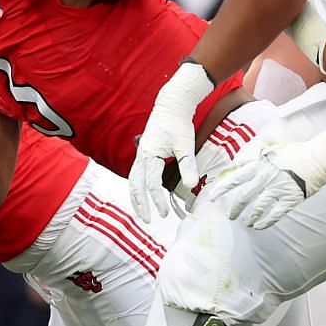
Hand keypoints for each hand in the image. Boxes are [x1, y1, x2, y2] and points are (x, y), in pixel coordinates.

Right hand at [128, 60, 216, 222]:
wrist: (171, 105)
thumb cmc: (179, 124)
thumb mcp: (185, 145)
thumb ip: (187, 166)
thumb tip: (192, 186)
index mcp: (149, 155)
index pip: (150, 183)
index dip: (157, 200)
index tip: (165, 214)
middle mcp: (141, 156)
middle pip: (135, 185)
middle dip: (140, 204)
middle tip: (148, 220)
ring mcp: (141, 155)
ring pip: (133, 181)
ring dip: (137, 198)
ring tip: (143, 212)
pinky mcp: (144, 154)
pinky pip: (137, 175)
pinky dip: (138, 187)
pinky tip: (144, 196)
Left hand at [205, 121, 325, 229]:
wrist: (320, 155)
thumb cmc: (296, 151)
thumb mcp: (271, 150)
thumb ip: (254, 158)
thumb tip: (238, 164)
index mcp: (260, 165)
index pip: (235, 178)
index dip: (222, 189)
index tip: (212, 197)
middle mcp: (266, 177)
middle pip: (244, 196)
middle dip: (234, 208)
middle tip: (230, 215)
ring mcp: (279, 188)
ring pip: (258, 207)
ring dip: (250, 216)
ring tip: (246, 223)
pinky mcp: (291, 198)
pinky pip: (275, 214)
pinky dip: (265, 221)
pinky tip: (259, 226)